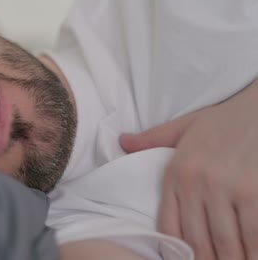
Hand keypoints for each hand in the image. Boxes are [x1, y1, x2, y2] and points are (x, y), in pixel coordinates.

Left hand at [120, 81, 257, 259]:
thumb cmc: (224, 120)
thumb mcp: (184, 126)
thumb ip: (153, 139)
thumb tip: (123, 141)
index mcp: (176, 172)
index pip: (169, 225)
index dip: (178, 250)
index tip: (187, 259)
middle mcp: (196, 183)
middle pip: (198, 240)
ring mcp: (226, 189)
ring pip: (225, 242)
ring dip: (231, 259)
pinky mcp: (254, 192)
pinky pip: (252, 234)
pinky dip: (252, 250)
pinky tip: (251, 256)